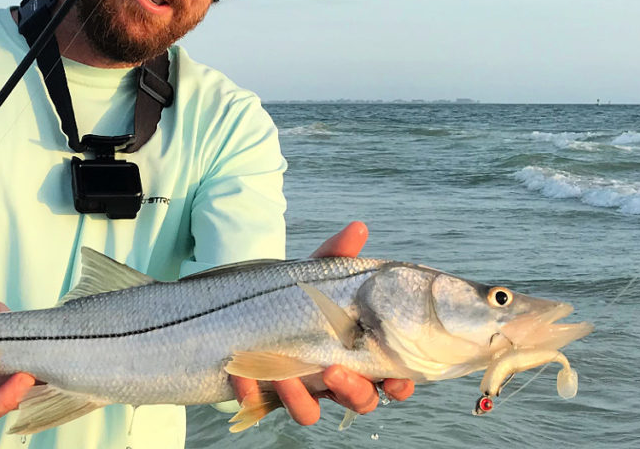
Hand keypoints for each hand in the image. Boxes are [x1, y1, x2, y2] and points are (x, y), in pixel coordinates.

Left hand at [231, 221, 414, 424]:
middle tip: (333, 371)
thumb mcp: (313, 275)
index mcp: (356, 352)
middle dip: (352, 392)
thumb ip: (336, 256)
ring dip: (300, 399)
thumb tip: (357, 228)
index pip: (390, 378)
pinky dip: (252, 392)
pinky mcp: (266, 395)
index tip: (398, 380)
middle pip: (359, 401)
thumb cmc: (293, 297)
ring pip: (311, 412)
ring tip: (287, 376)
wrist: (239, 310)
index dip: (400, 384)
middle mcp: (333, 377)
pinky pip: (261, 405)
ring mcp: (301, 389)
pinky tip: (243, 372)